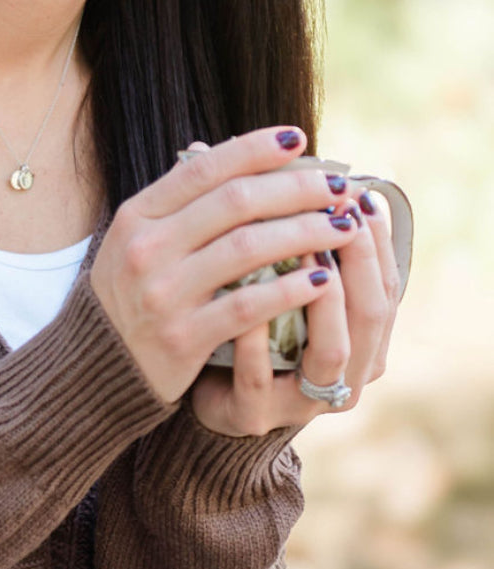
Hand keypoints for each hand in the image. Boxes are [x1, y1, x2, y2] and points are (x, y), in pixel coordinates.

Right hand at [88, 127, 378, 429]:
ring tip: (343, 228)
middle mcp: (147, 249)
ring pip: (249, 249)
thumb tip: (215, 150)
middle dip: (297, 189)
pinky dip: (291, 289)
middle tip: (338, 187)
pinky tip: (322, 280)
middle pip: (236, 202)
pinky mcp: (183, 338)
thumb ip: (175, 201)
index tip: (298, 140)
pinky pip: (249, 306)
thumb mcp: (135, 241)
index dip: (254, 149)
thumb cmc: (130, 297)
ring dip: (307, 233)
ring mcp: (164, 294)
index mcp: (137, 216)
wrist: (97, 369)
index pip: (204, 169)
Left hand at [189, 164, 401, 436]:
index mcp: (353, 336)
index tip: (361, 195)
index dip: (378, 242)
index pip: (386, 285)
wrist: (181, 387)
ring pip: (331, 350)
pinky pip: (260, 379)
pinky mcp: (253, 415)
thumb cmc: (232, 321)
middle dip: (360, 261)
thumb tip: (286, 153)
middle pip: (372, 314)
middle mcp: (339, 371)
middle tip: (339, 214)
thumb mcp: (264, 277)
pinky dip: (255, 342)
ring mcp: (300, 399)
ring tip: (303, 253)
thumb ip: (286, 237)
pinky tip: (241, 310)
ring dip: (321, 299)